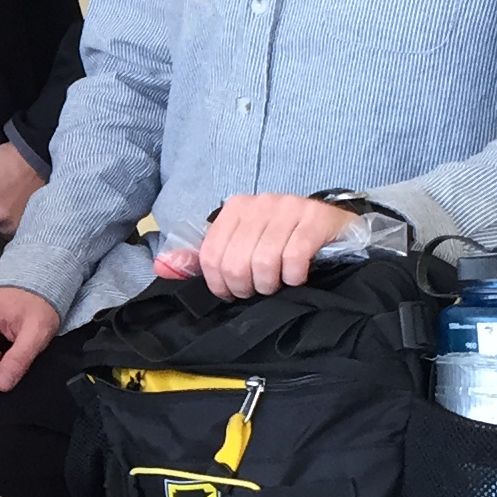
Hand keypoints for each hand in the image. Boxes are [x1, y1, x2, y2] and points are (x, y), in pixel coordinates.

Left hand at [174, 196, 359, 300]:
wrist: (333, 228)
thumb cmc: (282, 240)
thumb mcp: (240, 245)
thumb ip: (201, 258)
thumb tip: (163, 267)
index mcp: (235, 208)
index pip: (211, 256)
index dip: (219, 285)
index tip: (233, 293)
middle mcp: (260, 202)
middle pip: (236, 262)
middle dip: (246, 287)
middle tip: (258, 290)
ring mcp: (289, 207)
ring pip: (264, 262)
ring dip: (270, 284)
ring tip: (277, 284)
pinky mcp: (316, 219)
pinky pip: (294, 258)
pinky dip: (293, 277)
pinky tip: (297, 276)